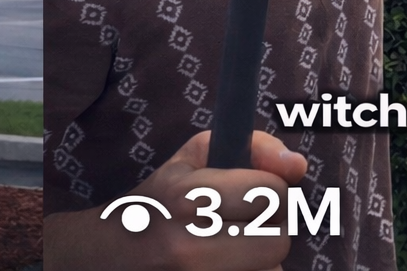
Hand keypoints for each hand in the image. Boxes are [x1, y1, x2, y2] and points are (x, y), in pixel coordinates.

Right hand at [44, 130, 307, 270]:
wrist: (108, 257)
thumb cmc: (161, 200)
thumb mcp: (196, 157)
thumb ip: (255, 147)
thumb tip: (298, 166)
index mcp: (188, 199)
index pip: (273, 193)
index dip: (270, 189)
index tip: (248, 192)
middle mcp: (189, 247)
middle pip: (279, 241)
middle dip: (269, 228)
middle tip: (242, 224)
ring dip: (258, 261)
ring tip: (228, 249)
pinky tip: (224, 267)